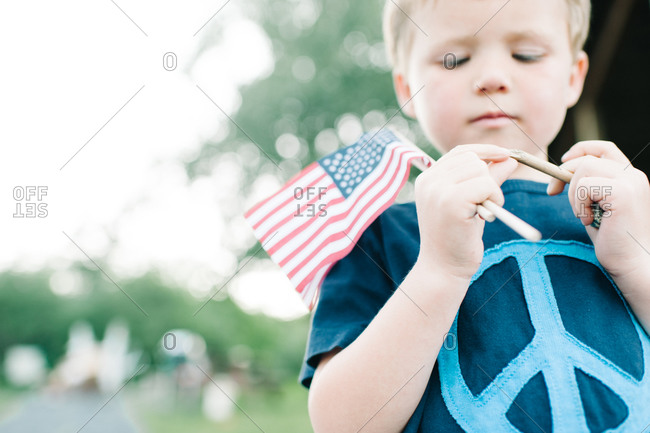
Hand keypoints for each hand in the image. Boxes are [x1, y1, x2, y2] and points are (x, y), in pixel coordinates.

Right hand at [414, 144, 517, 281]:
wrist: (444, 268)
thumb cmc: (458, 237)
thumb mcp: (473, 202)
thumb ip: (488, 178)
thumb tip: (509, 158)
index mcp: (427, 179)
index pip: (460, 152)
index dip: (485, 151)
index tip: (505, 155)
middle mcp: (428, 180)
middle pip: (472, 158)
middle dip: (488, 176)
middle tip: (487, 202)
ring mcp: (437, 190)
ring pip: (480, 169)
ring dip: (492, 189)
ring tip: (485, 211)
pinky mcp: (451, 201)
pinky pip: (486, 184)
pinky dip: (495, 197)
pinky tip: (487, 215)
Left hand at [547, 140, 649, 281]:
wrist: (630, 262)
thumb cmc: (612, 239)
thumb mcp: (596, 207)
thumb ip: (586, 187)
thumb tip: (559, 174)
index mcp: (629, 177)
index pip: (604, 148)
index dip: (581, 149)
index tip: (563, 161)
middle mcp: (633, 175)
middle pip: (587, 159)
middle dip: (562, 174)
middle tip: (552, 192)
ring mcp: (630, 182)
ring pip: (584, 169)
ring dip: (573, 194)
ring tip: (584, 215)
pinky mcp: (623, 192)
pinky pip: (585, 185)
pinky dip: (578, 203)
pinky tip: (589, 220)